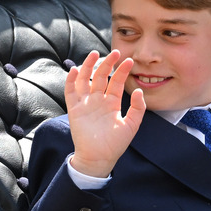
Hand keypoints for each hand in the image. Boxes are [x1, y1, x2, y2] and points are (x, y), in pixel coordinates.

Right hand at [65, 50, 145, 176]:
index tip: (129, 60)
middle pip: (101, 77)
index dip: (122, 71)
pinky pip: (71, 91)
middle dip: (107, 64)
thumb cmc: (116, 144)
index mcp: (112, 103)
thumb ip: (138, 108)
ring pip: (85, 80)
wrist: (99, 158)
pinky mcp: (74, 109)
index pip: (117, 82)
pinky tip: (77, 70)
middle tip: (115, 52)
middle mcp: (98, 100)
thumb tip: (139, 91)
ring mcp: (86, 103)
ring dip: (89, 67)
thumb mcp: (131, 125)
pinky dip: (72, 80)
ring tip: (94, 54)